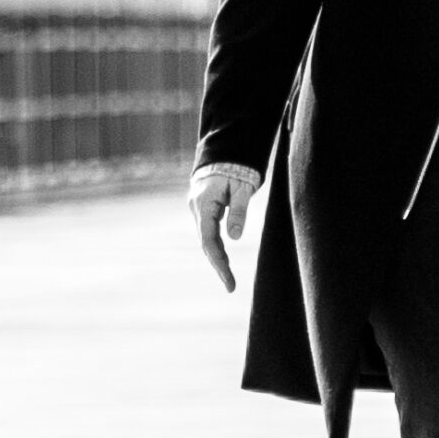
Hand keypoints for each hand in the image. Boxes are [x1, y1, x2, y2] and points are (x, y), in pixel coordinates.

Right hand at [189, 164, 256, 293]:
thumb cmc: (236, 168)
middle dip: (218, 264)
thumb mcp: (242, 188)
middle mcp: (196, 208)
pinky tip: (224, 257)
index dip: (218, 263)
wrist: (225, 151)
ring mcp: (197, 208)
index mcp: (204, 204)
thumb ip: (238, 211)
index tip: (229, 282)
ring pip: (206, 237)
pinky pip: (208, 230)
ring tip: (229, 276)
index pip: (209, 240)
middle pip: (206, 243)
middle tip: (230, 286)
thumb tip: (235, 238)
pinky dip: (216, 244)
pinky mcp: (202, 207)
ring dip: (217, 256)